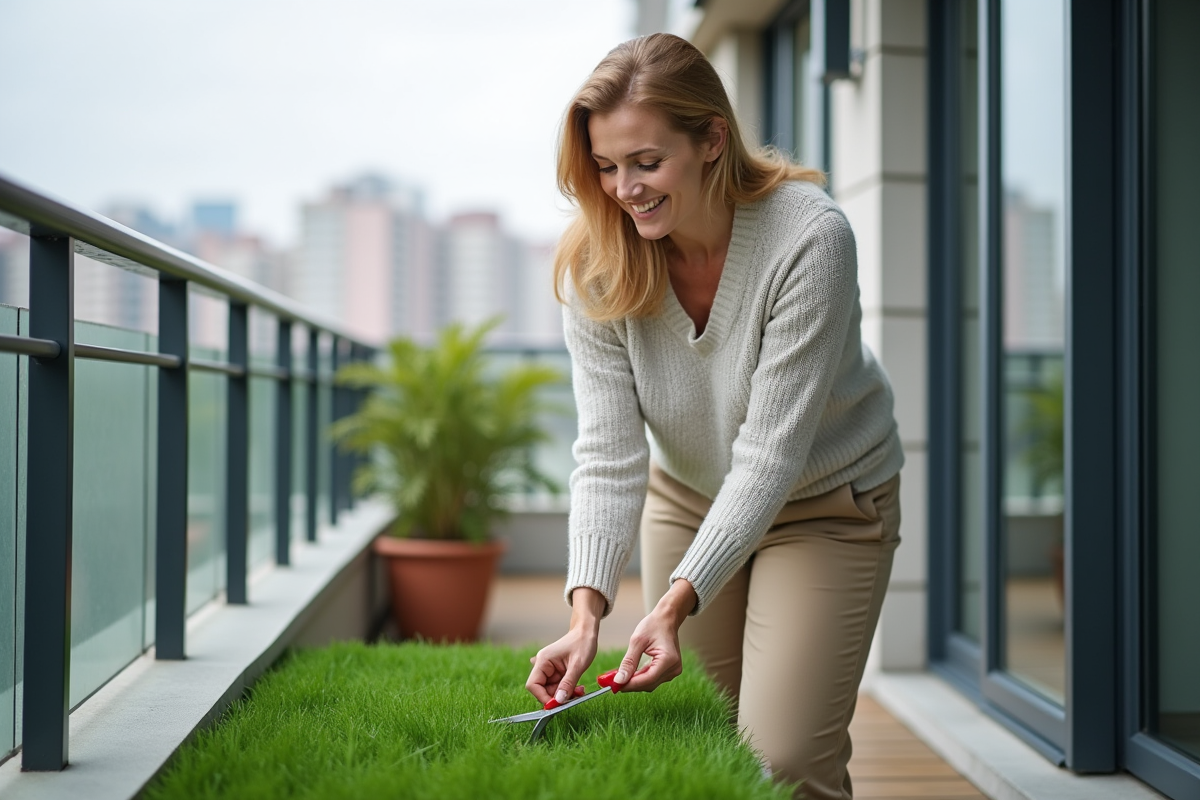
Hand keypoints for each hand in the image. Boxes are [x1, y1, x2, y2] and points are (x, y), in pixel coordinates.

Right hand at [525, 587, 604, 705]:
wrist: (587, 632)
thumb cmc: (582, 643)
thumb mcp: (577, 665)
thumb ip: (568, 683)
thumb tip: (559, 701)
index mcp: (543, 661)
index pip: (533, 685)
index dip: (543, 697)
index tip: (557, 704)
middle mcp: (543, 665)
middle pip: (542, 690)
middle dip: (557, 696)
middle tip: (574, 698)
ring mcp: (550, 669)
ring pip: (552, 690)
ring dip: (565, 694)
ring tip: (580, 691)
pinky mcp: (557, 672)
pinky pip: (558, 686)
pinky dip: (567, 690)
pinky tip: (577, 687)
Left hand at [613, 579, 696, 692]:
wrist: (666, 619)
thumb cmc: (653, 626)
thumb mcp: (637, 641)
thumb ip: (629, 662)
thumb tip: (619, 680)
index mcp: (668, 659)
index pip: (648, 679)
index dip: (630, 684)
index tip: (615, 685)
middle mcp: (673, 668)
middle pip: (649, 684)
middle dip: (631, 684)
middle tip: (613, 681)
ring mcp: (673, 670)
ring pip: (650, 684)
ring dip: (635, 682)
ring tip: (620, 676)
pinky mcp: (670, 671)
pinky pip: (653, 679)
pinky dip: (641, 678)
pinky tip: (631, 673)